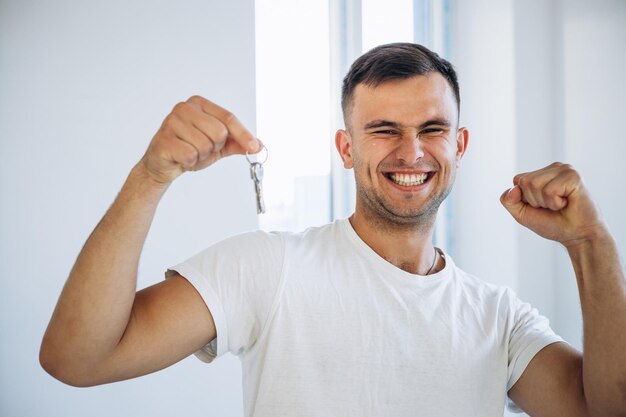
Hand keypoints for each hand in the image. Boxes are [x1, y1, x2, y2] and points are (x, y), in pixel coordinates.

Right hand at [140, 95, 261, 183]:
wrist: (163, 164)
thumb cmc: (189, 149)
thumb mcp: (218, 146)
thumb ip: (237, 143)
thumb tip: (259, 145)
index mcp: (199, 104)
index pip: (228, 118)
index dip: (243, 134)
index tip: (254, 147)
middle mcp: (184, 108)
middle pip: (219, 132)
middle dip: (215, 147)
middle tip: (202, 149)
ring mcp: (172, 121)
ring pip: (205, 145)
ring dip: (201, 156)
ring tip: (190, 153)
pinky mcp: (163, 138)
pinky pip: (190, 155)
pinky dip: (190, 162)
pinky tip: (181, 158)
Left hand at [500, 162, 605, 246]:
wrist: (578, 235)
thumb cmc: (553, 223)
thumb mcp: (522, 214)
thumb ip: (509, 201)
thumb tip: (514, 188)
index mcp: (541, 173)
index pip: (518, 180)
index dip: (525, 199)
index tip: (542, 206)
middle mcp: (553, 168)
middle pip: (525, 182)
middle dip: (535, 200)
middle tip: (553, 206)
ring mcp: (564, 169)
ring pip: (535, 184)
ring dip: (546, 202)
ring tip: (561, 204)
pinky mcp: (573, 176)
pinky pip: (550, 191)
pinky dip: (556, 203)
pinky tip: (568, 203)